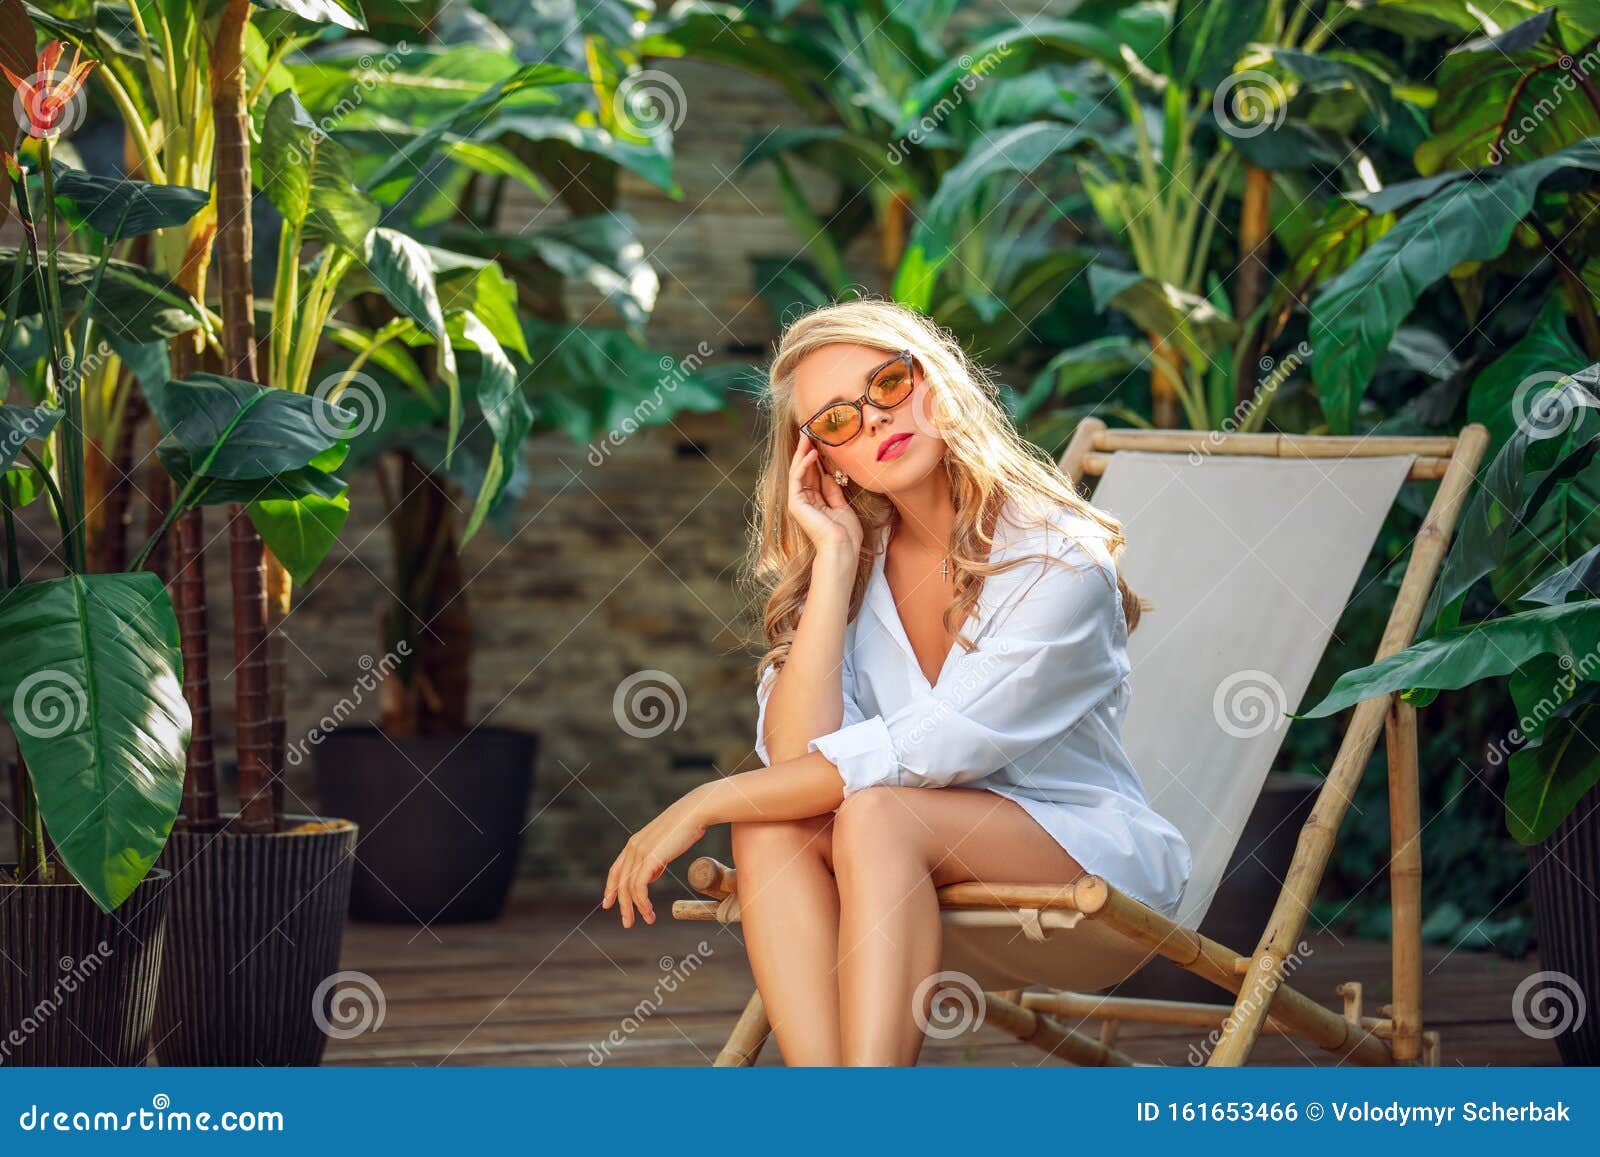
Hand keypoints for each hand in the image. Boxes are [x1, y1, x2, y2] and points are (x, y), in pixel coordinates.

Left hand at [601, 789, 709, 927]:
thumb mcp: (665, 845)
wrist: (694, 813)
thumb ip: (655, 859)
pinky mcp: (650, 858)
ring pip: (628, 888)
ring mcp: (640, 852)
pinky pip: (639, 887)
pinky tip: (649, 911)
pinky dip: (643, 902)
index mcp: (634, 843)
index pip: (616, 870)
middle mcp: (632, 848)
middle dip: (622, 905)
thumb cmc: (685, 827)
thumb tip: (651, 875)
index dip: (610, 888)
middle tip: (627, 923)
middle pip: (619, 882)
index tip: (608, 904)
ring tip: (647, 920)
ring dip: (635, 908)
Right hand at [787, 436, 862, 558]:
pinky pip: (797, 478)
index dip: (816, 458)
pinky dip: (803, 465)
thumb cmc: (845, 533)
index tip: (821, 441)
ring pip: (798, 471)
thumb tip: (828, 474)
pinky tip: (811, 453)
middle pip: (804, 470)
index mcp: (816, 503)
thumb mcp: (842, 506)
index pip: (813, 475)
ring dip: (802, 452)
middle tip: (809, 431)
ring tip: (808, 436)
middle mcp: (805, 501)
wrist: (842, 547)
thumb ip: (833, 490)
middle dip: (806, 450)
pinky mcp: (796, 503)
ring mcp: (799, 502)